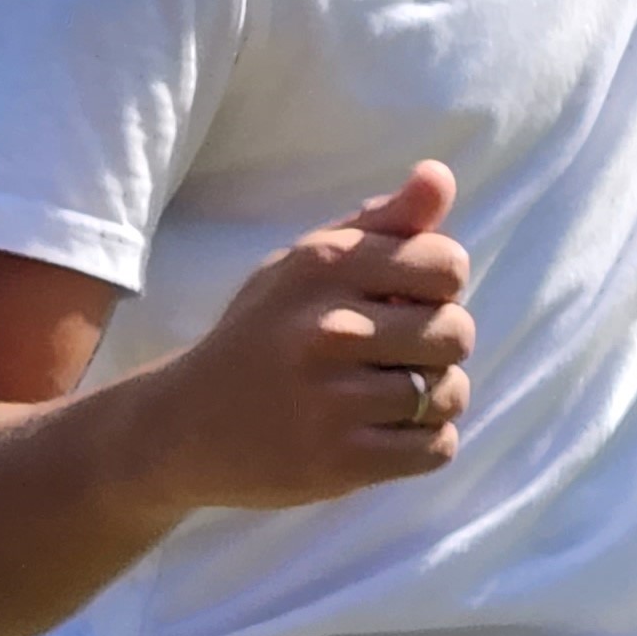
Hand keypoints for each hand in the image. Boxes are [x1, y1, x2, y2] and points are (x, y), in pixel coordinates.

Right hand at [152, 163, 474, 509]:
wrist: (179, 426)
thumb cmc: (263, 332)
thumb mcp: (306, 263)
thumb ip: (382, 222)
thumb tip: (439, 174)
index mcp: (324, 266)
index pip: (447, 264)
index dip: (441, 285)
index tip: (406, 301)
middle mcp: (327, 329)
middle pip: (458, 332)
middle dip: (440, 345)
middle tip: (399, 354)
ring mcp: (331, 399)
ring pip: (451, 393)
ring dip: (433, 397)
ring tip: (391, 395)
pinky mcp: (338, 461)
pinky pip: (436, 447)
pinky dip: (425, 444)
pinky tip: (389, 433)